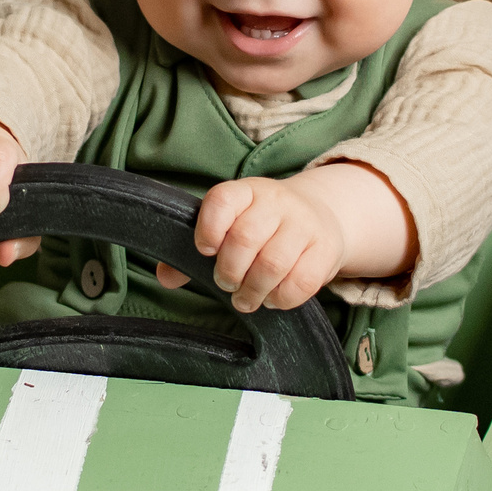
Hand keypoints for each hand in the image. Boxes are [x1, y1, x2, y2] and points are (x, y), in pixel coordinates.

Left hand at [161, 175, 347, 313]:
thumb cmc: (262, 227)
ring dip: (253, 290)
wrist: (320, 216)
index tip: (204, 251)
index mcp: (246, 191)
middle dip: (229, 271)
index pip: (222, 200)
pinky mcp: (325, 249)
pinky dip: (281, 299)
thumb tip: (166, 277)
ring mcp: (304, 224)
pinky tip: (272, 298)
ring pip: (273, 264)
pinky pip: (301, 282)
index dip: (208, 228)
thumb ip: (193, 253)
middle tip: (227, 284)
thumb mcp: (230, 227)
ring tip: (245, 299)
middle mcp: (277, 201)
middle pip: (246, 238)